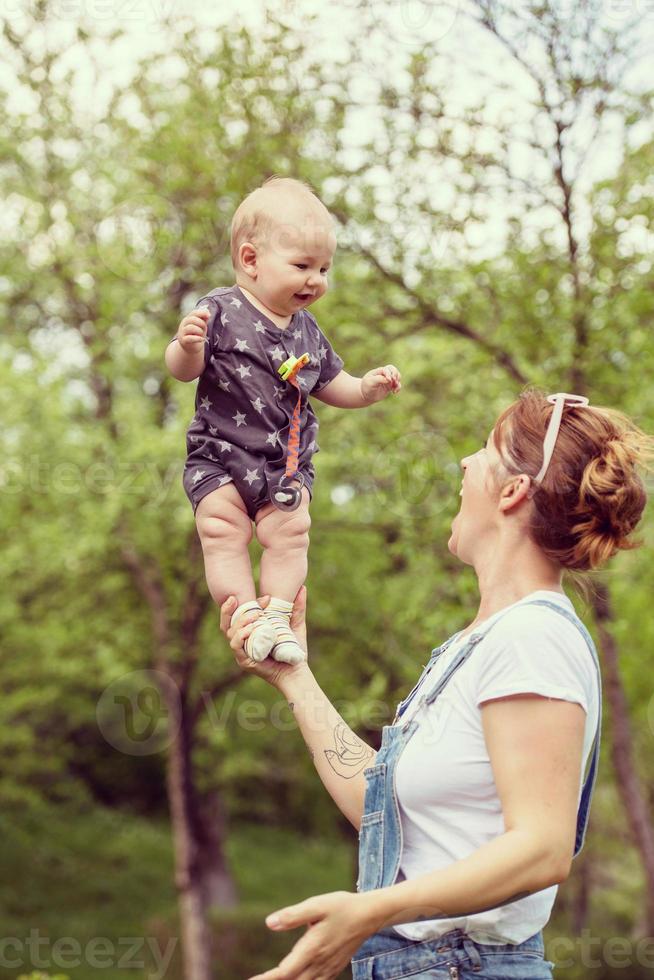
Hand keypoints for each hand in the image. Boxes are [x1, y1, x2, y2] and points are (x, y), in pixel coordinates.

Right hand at [177, 306, 209, 353]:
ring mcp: (182, 333)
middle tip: (204, 329)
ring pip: (190, 328)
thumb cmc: (197, 335)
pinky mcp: (183, 341)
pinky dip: (197, 338)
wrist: (191, 348)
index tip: (209, 315)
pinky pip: (189, 338)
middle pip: (192, 319)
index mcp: (188, 319)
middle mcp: (183, 325)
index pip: (194, 313)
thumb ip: (204, 319)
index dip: (201, 313)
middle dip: (201, 323)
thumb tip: (207, 311)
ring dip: (199, 331)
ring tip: (201, 335)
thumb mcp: (201, 326)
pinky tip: (202, 339)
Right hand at [219, 587, 308, 689]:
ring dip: (240, 621)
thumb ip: (297, 607)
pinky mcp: (244, 661)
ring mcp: (242, 651)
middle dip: (228, 608)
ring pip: (230, 632)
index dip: (246, 602)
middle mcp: (242, 640)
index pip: (238, 614)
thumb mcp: (295, 624)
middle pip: (227, 622)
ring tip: (255, 615)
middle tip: (236, 598)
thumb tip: (303, 587)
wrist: (297, 671)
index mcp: (250, 630)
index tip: (266, 598)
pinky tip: (250, 629)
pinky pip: (235, 646)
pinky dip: (240, 636)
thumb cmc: (294, 649)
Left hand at [249, 890, 378, 979]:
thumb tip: (269, 923)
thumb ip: (293, 915)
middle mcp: (319, 964)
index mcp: (312, 949)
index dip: (267, 979)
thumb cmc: (341, 907)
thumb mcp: (317, 905)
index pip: (284, 973)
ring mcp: (327, 969)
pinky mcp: (333, 969)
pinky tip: (297, 979)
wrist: (369, 915)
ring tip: (272, 979)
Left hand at [361, 365, 401, 403]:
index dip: (389, 374)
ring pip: (397, 376)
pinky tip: (394, 392)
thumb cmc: (367, 388)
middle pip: (393, 369)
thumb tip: (389, 379)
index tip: (389, 380)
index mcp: (378, 371)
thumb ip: (379, 379)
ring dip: (398, 381)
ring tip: (394, 387)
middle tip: (394, 381)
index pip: (386, 369)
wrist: (366, 396)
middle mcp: (383, 374)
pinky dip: (398, 387)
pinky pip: (398, 384)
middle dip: (395, 374)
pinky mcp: (390, 385)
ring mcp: (388, 379)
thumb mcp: (370, 383)